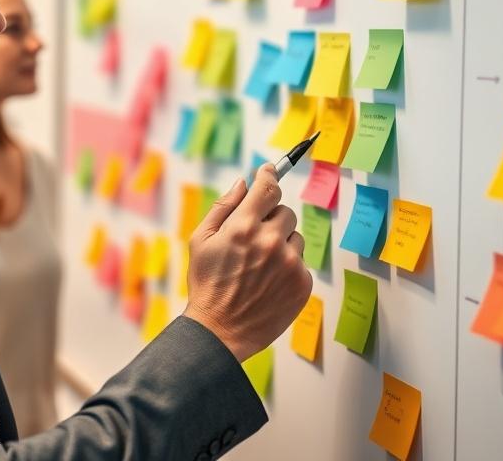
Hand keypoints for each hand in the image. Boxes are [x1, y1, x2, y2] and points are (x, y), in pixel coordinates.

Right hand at [182, 164, 312, 362]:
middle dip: (270, 219)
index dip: (269, 175)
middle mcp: (270, 242)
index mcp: (243, 227)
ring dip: (282, 243)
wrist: (220, 332)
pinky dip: (288, 267)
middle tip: (253, 239)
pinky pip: (300, 261)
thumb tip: (243, 182)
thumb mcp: (200, 240)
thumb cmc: (207, 285)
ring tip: (259, 266)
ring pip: (295, 237)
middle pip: (285, 211)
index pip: (268, 188)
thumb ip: (223, 207)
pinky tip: (268, 281)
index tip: (270, 171)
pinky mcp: (302, 283)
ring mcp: (290, 263)